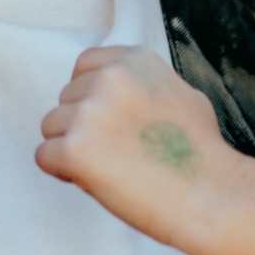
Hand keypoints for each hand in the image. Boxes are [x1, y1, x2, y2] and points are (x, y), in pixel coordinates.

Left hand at [35, 46, 232, 248]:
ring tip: (111, 169)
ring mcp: (90, 112)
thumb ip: (143, 86)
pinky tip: (95, 181)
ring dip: (72, 149)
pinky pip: (44, 156)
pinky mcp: (75, 148)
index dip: (92, 98)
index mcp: (134, 60)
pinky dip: (63, 172)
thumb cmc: (202, 154)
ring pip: (51, 127)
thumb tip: (120, 95)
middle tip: (117, 154)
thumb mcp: (180, 94)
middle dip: (83, 126)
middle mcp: (109, 78)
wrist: (210, 194)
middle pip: (66, 99)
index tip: (110, 122)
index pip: (84, 67)